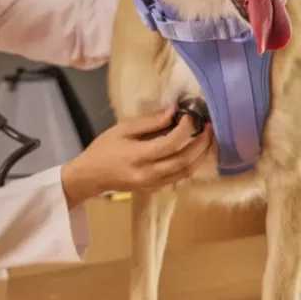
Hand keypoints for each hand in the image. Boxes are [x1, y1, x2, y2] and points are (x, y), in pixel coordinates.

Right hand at [60, 106, 213, 207]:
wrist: (90, 176)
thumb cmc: (103, 149)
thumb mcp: (123, 129)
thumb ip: (150, 121)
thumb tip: (174, 111)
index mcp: (139, 157)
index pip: (171, 143)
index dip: (186, 128)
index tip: (190, 115)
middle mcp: (149, 174)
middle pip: (185, 160)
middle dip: (202, 143)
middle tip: (209, 127)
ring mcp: (153, 184)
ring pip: (186, 172)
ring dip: (201, 155)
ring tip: (207, 139)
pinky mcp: (155, 188)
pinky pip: (179, 177)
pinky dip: (190, 164)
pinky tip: (193, 151)